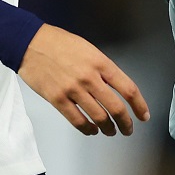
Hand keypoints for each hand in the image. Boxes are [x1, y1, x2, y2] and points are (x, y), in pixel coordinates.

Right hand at [18, 24, 149, 135]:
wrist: (31, 43)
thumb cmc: (59, 43)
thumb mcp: (88, 49)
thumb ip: (102, 68)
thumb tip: (114, 87)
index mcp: (100, 62)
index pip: (128, 88)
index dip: (139, 105)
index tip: (143, 115)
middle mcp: (90, 77)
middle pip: (116, 107)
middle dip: (125, 122)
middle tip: (128, 129)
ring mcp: (73, 90)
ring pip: (98, 117)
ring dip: (108, 128)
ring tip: (111, 131)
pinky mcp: (57, 100)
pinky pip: (77, 121)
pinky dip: (88, 129)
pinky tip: (92, 130)